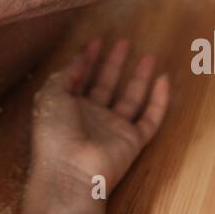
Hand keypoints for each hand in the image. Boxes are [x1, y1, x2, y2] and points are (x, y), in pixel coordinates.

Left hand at [31, 36, 169, 195]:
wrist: (71, 173)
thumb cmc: (55, 132)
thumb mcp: (50, 96)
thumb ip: (65, 74)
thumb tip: (78, 57)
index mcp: (68, 107)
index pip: (79, 78)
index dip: (87, 59)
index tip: (96, 40)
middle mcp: (91, 116)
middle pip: (106, 84)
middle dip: (114, 63)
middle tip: (125, 41)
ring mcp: (113, 129)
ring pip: (130, 98)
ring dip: (139, 77)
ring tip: (150, 55)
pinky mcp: (133, 141)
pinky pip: (150, 118)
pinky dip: (159, 101)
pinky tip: (164, 80)